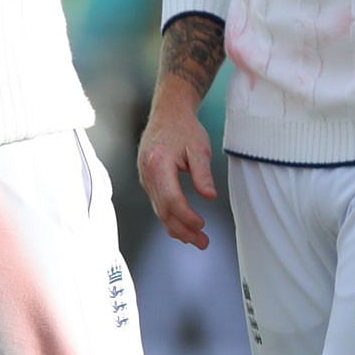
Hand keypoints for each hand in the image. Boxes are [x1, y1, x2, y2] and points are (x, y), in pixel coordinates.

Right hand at [137, 89, 218, 249]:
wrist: (168, 112)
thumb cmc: (183, 127)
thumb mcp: (199, 147)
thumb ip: (203, 173)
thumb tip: (209, 197)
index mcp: (158, 165)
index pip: (172, 200)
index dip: (187, 216)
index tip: (202, 225)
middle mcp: (147, 175)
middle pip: (163, 211)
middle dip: (183, 230)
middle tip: (202, 243)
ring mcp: (145, 178)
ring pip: (159, 210)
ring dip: (177, 228)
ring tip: (196, 240)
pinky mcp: (148, 180)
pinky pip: (157, 203)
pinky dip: (170, 217)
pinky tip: (182, 225)